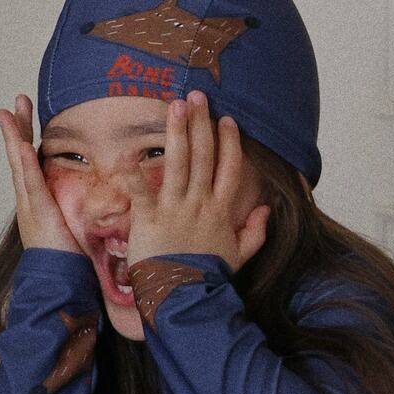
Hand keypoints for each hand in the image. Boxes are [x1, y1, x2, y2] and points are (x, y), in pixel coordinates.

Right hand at [0, 93, 84, 254]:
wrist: (57, 284)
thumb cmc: (69, 260)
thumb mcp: (75, 226)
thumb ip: (81, 208)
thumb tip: (100, 195)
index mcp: (40, 200)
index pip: (32, 161)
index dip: (28, 136)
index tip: (27, 114)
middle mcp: (30, 200)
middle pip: (21, 156)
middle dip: (18, 128)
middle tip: (17, 101)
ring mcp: (31, 206)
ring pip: (20, 164)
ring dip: (16, 136)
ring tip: (11, 113)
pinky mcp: (39, 215)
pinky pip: (31, 185)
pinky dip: (26, 165)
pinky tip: (23, 145)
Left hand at [126, 91, 270, 275]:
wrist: (185, 297)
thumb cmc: (209, 277)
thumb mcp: (240, 255)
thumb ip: (256, 231)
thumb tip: (266, 208)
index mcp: (221, 210)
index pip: (229, 168)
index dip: (230, 142)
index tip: (228, 120)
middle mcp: (199, 202)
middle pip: (204, 155)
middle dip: (202, 123)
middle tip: (198, 95)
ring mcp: (174, 208)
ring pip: (178, 162)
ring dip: (177, 131)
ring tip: (175, 105)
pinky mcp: (149, 219)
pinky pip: (140, 192)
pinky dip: (133, 173)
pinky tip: (127, 152)